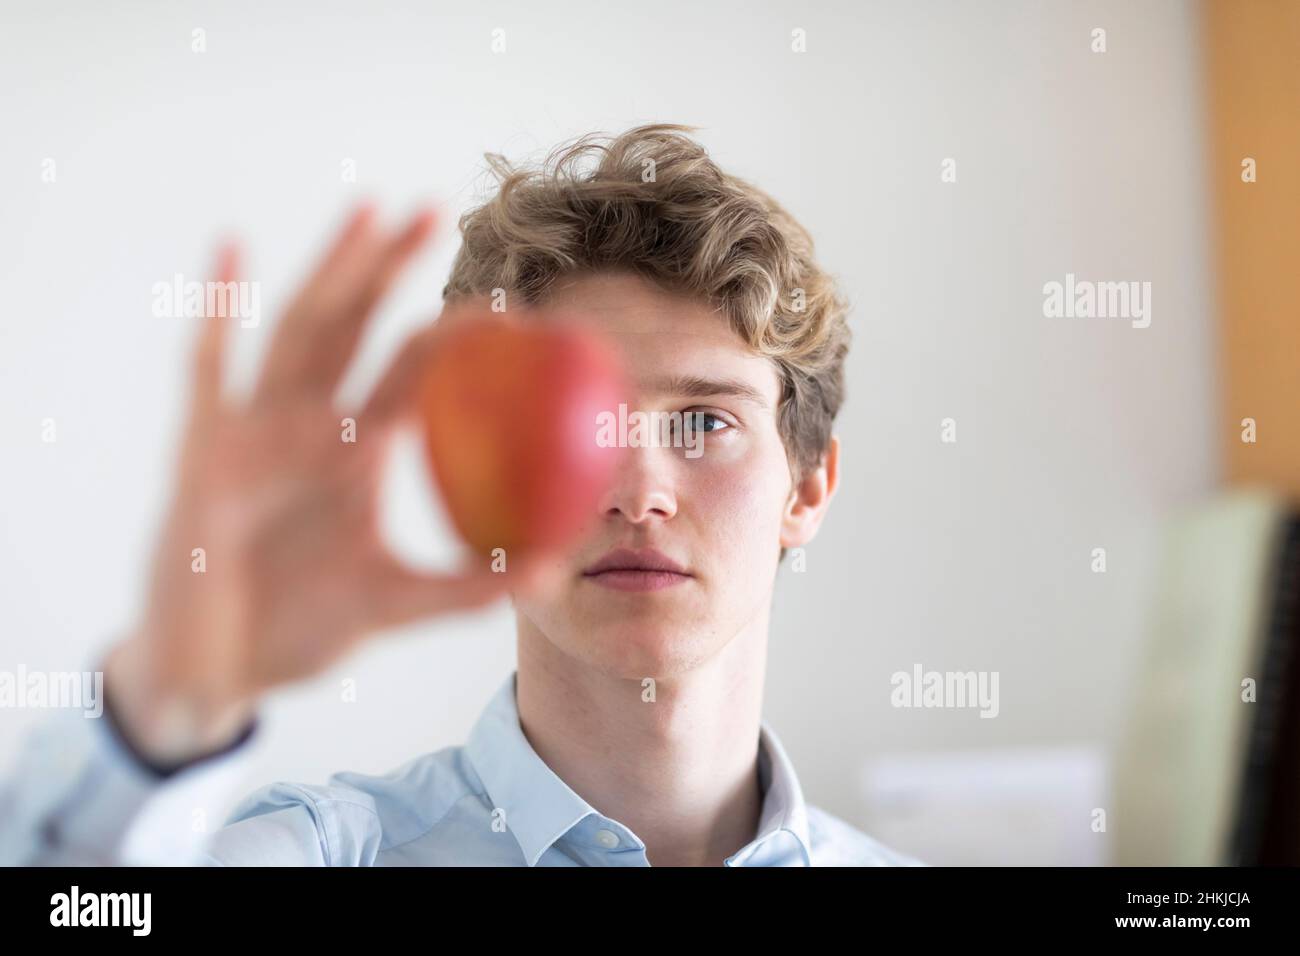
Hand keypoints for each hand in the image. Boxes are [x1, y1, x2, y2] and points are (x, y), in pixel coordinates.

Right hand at [105, 205, 555, 764]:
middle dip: (388, 269)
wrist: (214, 670)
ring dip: (331, 272)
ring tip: (366, 212)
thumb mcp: (393, 603)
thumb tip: (552, 577)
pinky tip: (233, 247)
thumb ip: (466, 589)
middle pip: (354, 328)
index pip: (412, 375)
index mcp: (357, 450)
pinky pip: (208, 371)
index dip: (454, 338)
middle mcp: (309, 426)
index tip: (509, 305)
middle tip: (433, 209)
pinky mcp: (202, 450)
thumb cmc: (300, 626)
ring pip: (297, 333)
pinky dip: (218, 311)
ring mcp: (255, 432)